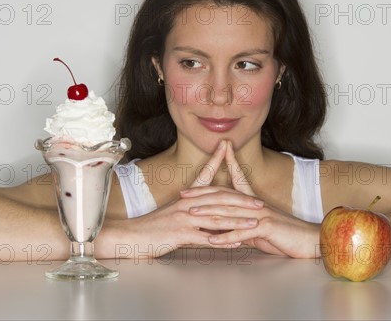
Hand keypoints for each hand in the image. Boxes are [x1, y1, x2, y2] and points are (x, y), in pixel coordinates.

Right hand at [113, 141, 263, 257]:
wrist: (131, 236)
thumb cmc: (152, 226)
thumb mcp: (171, 211)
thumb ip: (189, 208)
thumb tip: (205, 208)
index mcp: (185, 197)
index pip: (203, 175)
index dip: (216, 161)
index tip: (227, 147)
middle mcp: (186, 204)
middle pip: (218, 199)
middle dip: (241, 201)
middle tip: (259, 202)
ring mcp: (184, 218)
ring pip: (216, 218)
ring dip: (237, 221)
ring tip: (254, 223)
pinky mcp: (181, 234)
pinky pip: (206, 238)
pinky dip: (223, 241)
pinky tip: (236, 243)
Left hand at [182, 141, 318, 257]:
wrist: (310, 240)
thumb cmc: (284, 235)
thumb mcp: (259, 229)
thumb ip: (241, 227)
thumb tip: (223, 230)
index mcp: (253, 202)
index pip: (230, 187)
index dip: (210, 184)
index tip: (195, 180)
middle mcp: (255, 204)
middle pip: (224, 196)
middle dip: (202, 195)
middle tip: (183, 195)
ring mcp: (261, 214)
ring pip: (230, 212)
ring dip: (209, 213)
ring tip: (191, 214)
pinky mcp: (267, 227)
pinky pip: (243, 232)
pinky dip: (227, 237)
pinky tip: (212, 241)